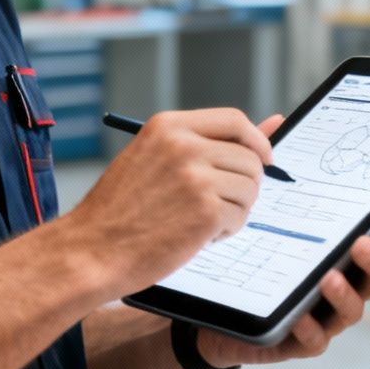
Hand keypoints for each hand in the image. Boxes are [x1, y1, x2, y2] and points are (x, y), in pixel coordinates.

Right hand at [62, 108, 276, 295]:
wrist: (92, 247)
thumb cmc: (121, 208)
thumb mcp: (156, 158)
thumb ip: (209, 141)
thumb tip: (276, 122)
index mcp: (168, 126)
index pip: (235, 121)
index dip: (255, 142)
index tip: (259, 160)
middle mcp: (184, 145)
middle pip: (250, 158)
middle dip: (241, 185)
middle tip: (211, 204)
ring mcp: (196, 177)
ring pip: (249, 190)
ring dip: (232, 210)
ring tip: (194, 220)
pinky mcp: (206, 211)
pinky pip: (240, 218)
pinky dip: (223, 232)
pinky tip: (193, 235)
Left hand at [195, 114, 369, 367]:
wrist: (214, 309)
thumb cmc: (252, 256)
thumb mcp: (262, 210)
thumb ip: (274, 170)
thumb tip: (277, 122)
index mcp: (337, 250)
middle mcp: (341, 282)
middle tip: (368, 237)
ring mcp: (324, 314)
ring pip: (354, 308)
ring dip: (348, 291)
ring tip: (332, 274)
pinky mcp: (298, 340)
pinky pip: (315, 340)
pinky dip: (314, 329)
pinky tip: (304, 316)